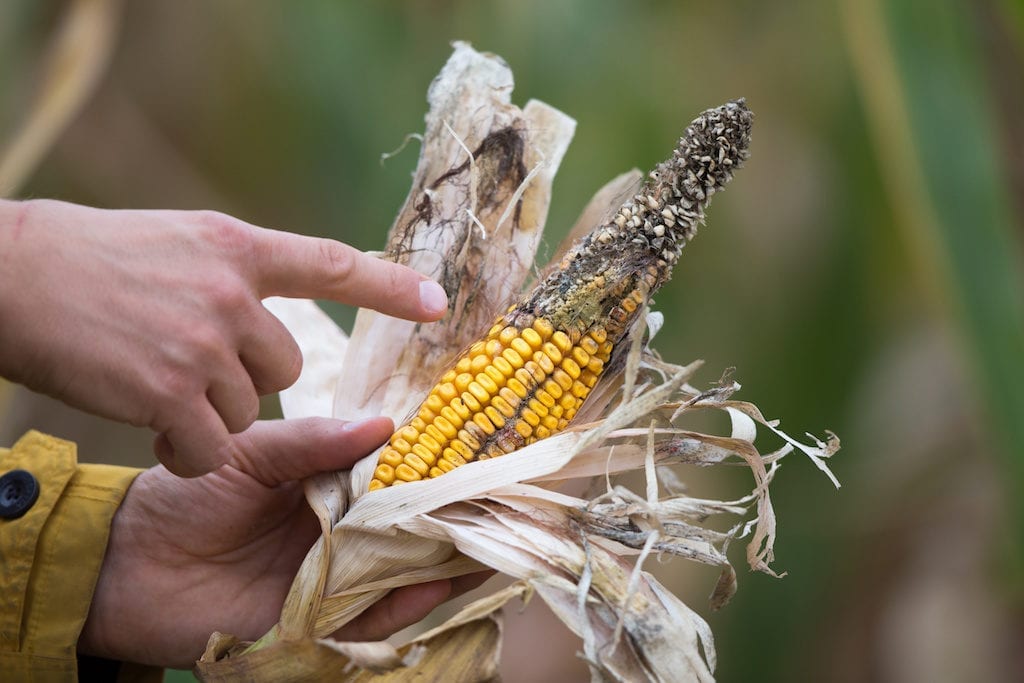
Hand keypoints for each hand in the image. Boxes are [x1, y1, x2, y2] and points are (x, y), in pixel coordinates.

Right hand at [0, 199, 447, 475]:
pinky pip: (211, 445)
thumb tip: (269, 320)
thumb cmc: (86, 260)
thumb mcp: (175, 244)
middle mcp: (230, 292)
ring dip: (209, 413)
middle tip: (188, 367)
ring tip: (153, 387)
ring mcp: (202, 343)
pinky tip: (152, 432)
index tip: (437, 303)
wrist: (8, 276)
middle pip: (284, 366)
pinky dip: (187, 450)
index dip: (388, 285)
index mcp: (235, 246)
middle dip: (247, 379)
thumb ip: (232, 274)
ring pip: (247, 408)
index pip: (330, 264)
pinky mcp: (171, 393)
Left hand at [78, 417, 487, 668]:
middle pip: (411, 525)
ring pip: (404, 570)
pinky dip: (408, 603)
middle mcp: (342, 531)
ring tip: (490, 540)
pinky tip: (438, 582)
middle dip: (455, 514)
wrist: (130, 564)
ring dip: (447, 559)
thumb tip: (385, 424)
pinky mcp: (319, 621)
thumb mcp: (250, 453)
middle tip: (502, 497)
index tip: (479, 447)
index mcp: (330, 485)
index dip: (435, 465)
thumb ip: (311, 442)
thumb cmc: (187, 496)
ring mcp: (334, 577)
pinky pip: (372, 616)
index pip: (396, 475)